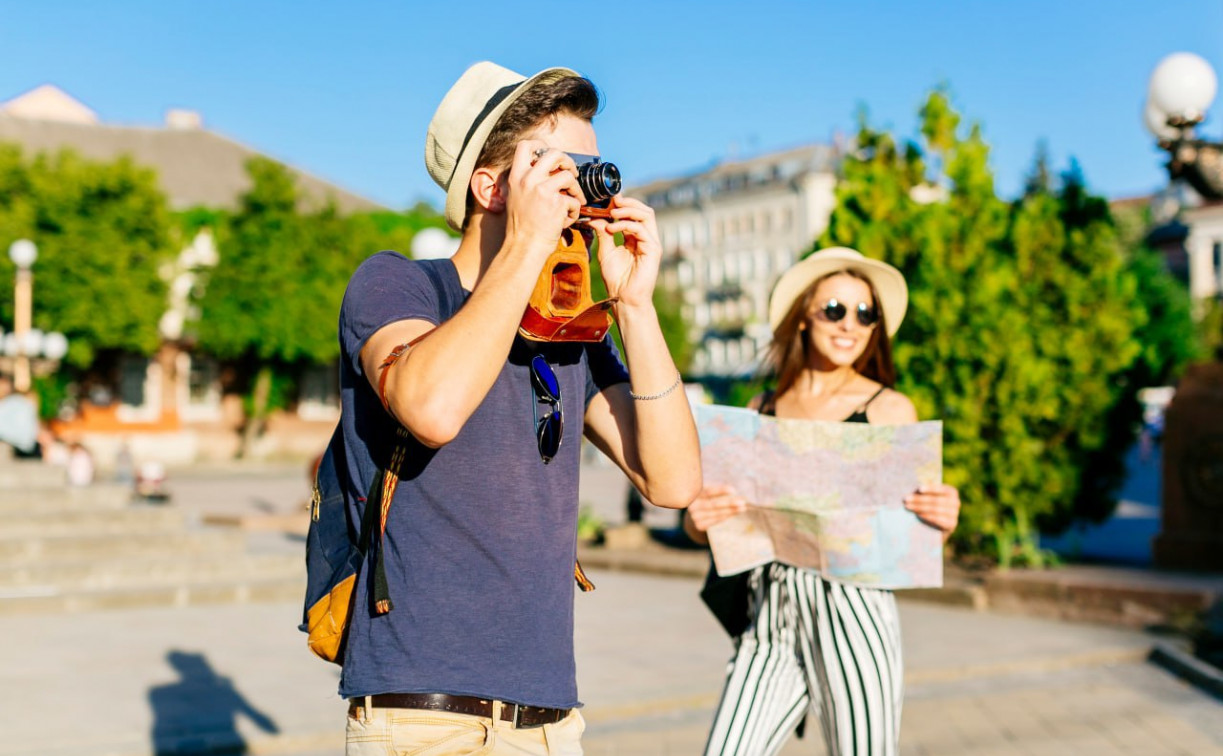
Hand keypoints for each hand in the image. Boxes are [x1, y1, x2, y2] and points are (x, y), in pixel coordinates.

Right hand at [504, 141, 583, 258]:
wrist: (524, 247)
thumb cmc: (521, 227)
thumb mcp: (515, 198)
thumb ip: (526, 182)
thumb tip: (542, 171)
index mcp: (516, 177)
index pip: (525, 146)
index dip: (541, 145)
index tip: (550, 155)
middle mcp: (529, 179)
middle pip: (554, 153)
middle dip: (568, 161)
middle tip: (571, 173)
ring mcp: (543, 190)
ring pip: (569, 176)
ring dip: (576, 189)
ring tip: (573, 202)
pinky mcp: (557, 203)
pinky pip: (574, 201)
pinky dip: (574, 212)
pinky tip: (566, 221)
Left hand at [588, 196, 661, 308]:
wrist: (623, 299)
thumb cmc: (617, 279)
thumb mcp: (606, 251)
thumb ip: (603, 233)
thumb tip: (594, 217)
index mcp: (635, 238)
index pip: (634, 214)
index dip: (622, 204)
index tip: (606, 200)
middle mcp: (646, 238)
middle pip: (644, 210)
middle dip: (628, 202)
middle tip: (612, 200)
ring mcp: (651, 243)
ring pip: (646, 215)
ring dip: (628, 210)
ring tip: (612, 212)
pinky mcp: (653, 249)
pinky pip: (641, 229)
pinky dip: (625, 224)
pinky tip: (612, 228)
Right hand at [686, 484, 747, 533]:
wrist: (695, 513)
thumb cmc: (705, 497)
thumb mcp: (708, 490)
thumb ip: (717, 490)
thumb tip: (734, 491)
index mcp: (694, 492)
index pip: (708, 491)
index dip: (720, 490)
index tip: (733, 490)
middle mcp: (692, 505)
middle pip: (713, 504)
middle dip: (729, 502)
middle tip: (742, 501)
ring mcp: (694, 516)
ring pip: (716, 513)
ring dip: (731, 510)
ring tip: (743, 508)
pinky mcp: (699, 525)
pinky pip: (715, 520)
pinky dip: (726, 516)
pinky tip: (735, 512)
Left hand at [904, 483, 959, 537]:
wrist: (938, 527)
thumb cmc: (930, 506)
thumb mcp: (930, 497)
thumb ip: (924, 491)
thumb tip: (911, 486)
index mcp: (952, 492)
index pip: (942, 489)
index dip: (931, 488)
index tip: (919, 489)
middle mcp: (956, 502)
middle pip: (935, 500)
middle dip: (919, 499)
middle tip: (906, 499)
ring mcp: (954, 514)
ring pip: (935, 510)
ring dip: (920, 508)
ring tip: (908, 506)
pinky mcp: (951, 524)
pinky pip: (938, 520)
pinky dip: (927, 517)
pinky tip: (917, 515)